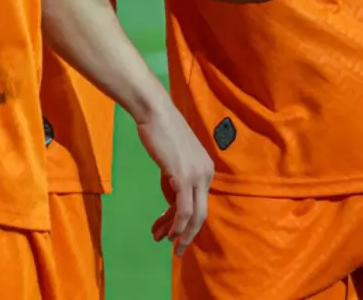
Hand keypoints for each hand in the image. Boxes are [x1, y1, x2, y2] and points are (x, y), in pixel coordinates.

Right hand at [136, 96, 213, 255]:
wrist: (155, 113)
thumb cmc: (161, 133)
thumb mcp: (172, 162)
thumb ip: (175, 182)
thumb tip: (172, 204)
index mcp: (207, 169)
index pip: (199, 203)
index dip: (186, 222)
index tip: (170, 233)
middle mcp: (207, 173)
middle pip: (202, 214)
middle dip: (189, 234)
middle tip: (178, 249)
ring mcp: (197, 175)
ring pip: (194, 215)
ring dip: (180, 233)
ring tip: (166, 243)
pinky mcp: (184, 176)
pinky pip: (184, 209)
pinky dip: (176, 224)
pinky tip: (167, 233)